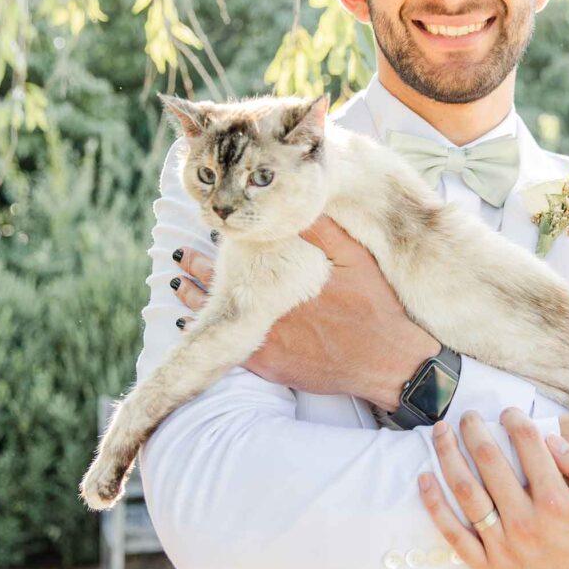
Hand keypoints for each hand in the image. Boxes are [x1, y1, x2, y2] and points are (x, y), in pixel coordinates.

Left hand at [171, 216, 437, 409]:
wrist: (389, 361)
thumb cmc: (376, 306)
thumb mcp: (357, 259)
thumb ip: (325, 230)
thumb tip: (297, 202)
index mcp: (287, 279)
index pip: (245, 254)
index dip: (223, 240)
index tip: (207, 225)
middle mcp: (271, 309)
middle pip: (226, 283)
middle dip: (201, 266)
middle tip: (180, 252)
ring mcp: (268, 339)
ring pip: (221, 317)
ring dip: (198, 299)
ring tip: (179, 284)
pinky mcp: (273, 365)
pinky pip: (231, 350)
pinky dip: (210, 337)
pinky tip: (195, 327)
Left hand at [419, 408, 568, 568]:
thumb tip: (553, 440)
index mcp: (556, 502)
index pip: (528, 446)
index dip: (515, 421)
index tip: (509, 412)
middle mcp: (525, 520)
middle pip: (489, 461)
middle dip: (475, 430)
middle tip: (468, 415)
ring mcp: (502, 545)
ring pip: (466, 491)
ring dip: (449, 455)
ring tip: (440, 432)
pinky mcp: (486, 567)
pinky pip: (453, 533)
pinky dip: (434, 505)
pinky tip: (425, 480)